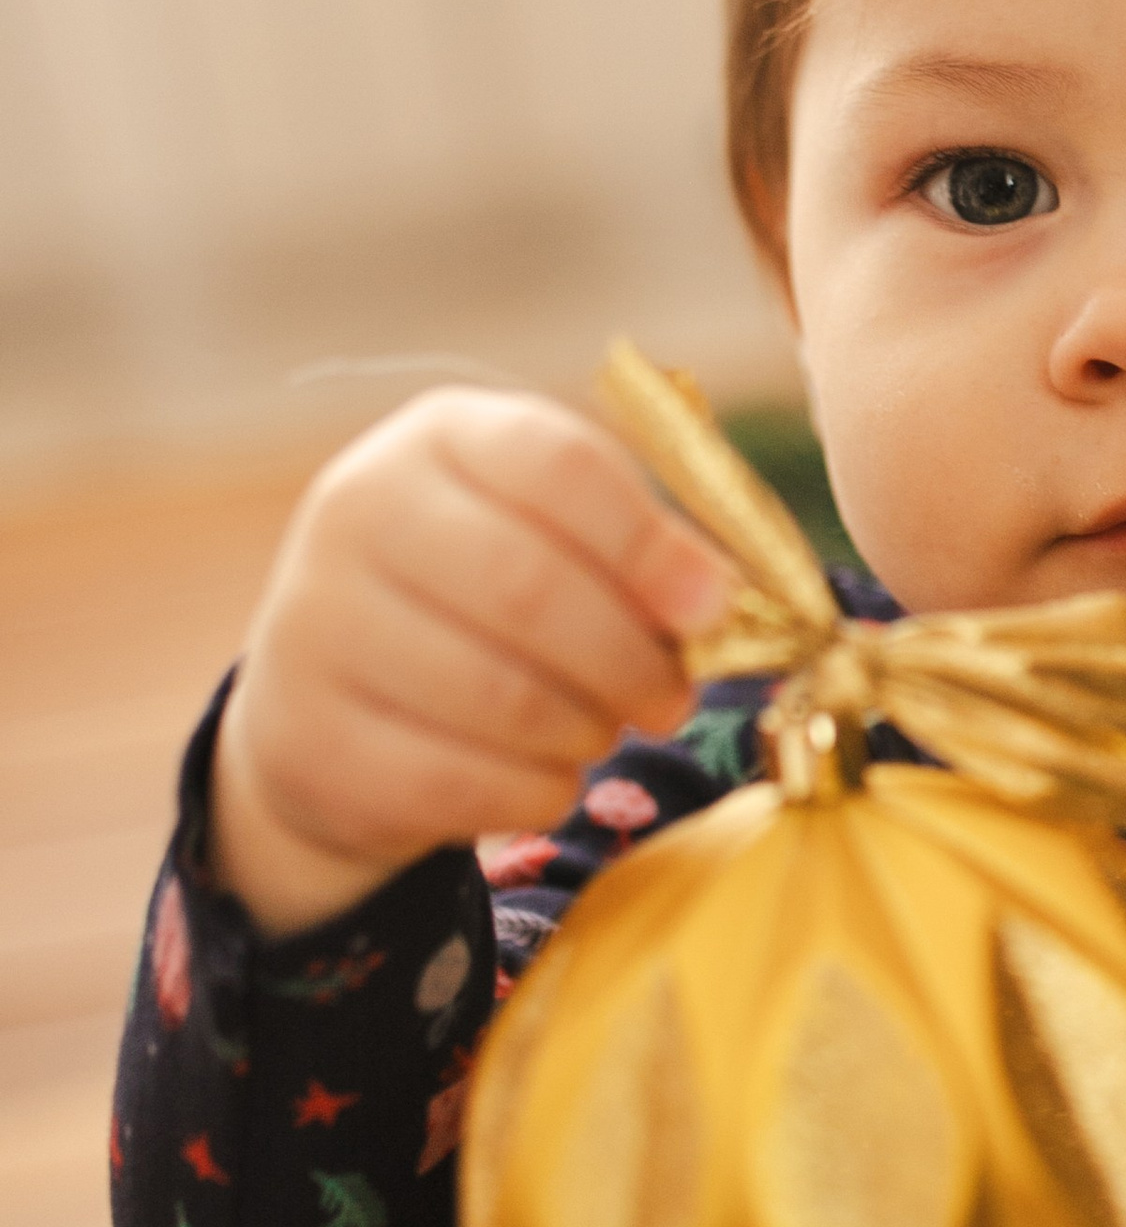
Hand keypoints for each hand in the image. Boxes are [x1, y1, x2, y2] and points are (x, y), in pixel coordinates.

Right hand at [211, 389, 733, 932]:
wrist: (327, 687)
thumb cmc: (477, 593)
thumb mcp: (548, 531)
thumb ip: (636, 549)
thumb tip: (717, 600)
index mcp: (438, 437)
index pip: (556, 463)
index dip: (647, 542)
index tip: (711, 608)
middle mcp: (358, 511)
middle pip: (529, 587)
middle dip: (629, 658)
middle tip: (673, 698)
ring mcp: (314, 625)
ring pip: (498, 697)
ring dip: (586, 730)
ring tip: (605, 729)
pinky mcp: (306, 739)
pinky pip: (457, 782)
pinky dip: (535, 789)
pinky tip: (551, 776)